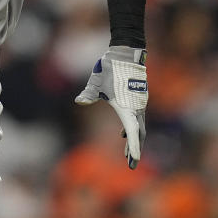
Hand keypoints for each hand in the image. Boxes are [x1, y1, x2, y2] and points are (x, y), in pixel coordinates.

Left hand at [75, 46, 147, 168]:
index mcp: (127, 107)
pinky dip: (132, 129)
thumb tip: (79, 101)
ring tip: (127, 154)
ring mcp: (139, 103)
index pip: (133, 132)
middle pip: (138, 134)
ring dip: (134, 140)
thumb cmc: (111, 68)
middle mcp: (136, 108)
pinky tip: (123, 135)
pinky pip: (137, 119)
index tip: (134, 160)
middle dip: (134, 149)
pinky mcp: (138, 99)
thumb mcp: (97, 82)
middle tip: (131, 165)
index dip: (133, 148)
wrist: (125, 53)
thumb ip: (88, 94)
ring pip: (139, 126)